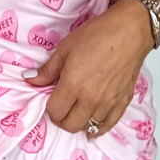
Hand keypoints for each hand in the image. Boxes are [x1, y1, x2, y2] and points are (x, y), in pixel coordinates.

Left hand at [23, 0, 151, 135]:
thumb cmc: (97, 35)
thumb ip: (48, 69)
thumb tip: (29, 79)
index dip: (50, 107)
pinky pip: (108, 125)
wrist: (130, 31)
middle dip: (62, 118)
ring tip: (77, 112)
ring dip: (79, 122)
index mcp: (73, 85)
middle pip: (70, 125)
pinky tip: (92, 127)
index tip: (51, 99)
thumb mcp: (65, 48)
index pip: (55, 111)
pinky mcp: (123, 102)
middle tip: (62, 107)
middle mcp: (90, 99)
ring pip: (88, 127)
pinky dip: (98, 129)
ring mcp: (108, 103)